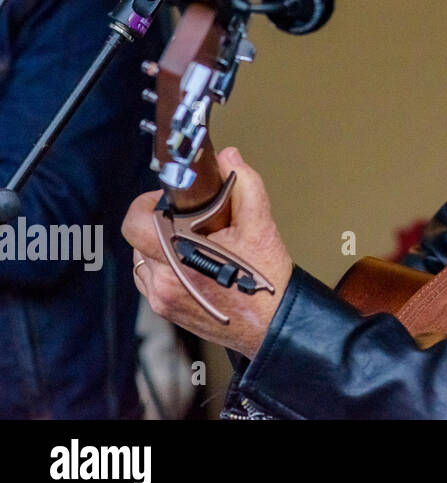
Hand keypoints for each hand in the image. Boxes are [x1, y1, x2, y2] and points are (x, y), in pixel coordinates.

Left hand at [123, 147, 292, 358]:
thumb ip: (244, 184)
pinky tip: (192, 265)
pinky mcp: (166, 311)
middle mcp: (163, 280)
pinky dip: (164, 268)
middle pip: (138, 240)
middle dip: (158, 224)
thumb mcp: (260, 225)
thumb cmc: (265, 282)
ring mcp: (162, 299)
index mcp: (179, 256)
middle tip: (185, 220)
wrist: (274, 324)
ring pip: (142, 261)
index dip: (147, 204)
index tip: (166, 200)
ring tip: (192, 244)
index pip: (136, 222)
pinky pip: (151, 281)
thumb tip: (229, 158)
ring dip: (160, 247)